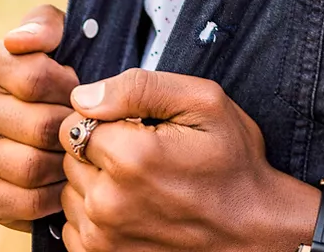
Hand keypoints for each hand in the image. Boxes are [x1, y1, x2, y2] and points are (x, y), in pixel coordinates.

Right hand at [0, 4, 78, 230]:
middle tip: (90, 131)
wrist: (51, 114)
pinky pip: (20, 202)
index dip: (72, 90)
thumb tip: (18, 41)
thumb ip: (46, 25)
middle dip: (72, 131)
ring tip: (81, 156)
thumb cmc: (63, 70)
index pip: (37, 79)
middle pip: (39, 127)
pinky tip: (64, 183)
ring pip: (30, 167)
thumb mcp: (63, 34)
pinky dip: (51, 198)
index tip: (85, 93)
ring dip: (65, 166)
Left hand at [58, 69, 318, 250]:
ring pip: (71, 191)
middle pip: (70, 156)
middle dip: (100, 148)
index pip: (76, 120)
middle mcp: (108, 203)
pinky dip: (96, 215)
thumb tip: (84, 94)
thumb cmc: (232, 163)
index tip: (137, 125)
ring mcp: (103, 239)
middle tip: (144, 152)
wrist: (252, 230)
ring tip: (140, 182)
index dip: (107, 117)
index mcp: (130, 157)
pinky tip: (133, 208)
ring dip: (96, 182)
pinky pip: (74, 227)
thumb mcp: (203, 103)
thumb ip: (140, 87)